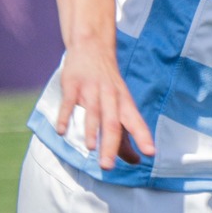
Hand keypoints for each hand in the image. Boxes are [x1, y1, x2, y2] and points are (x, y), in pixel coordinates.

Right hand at [58, 39, 153, 170]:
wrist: (92, 47)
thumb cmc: (108, 84)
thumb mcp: (120, 105)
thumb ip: (125, 135)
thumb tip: (135, 161)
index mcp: (124, 103)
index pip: (136, 122)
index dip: (143, 137)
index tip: (150, 153)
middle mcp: (110, 96)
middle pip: (112, 123)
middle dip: (111, 145)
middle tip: (107, 166)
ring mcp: (91, 89)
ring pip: (93, 112)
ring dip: (91, 130)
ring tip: (90, 148)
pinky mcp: (73, 84)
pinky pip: (69, 102)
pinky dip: (64, 116)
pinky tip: (62, 131)